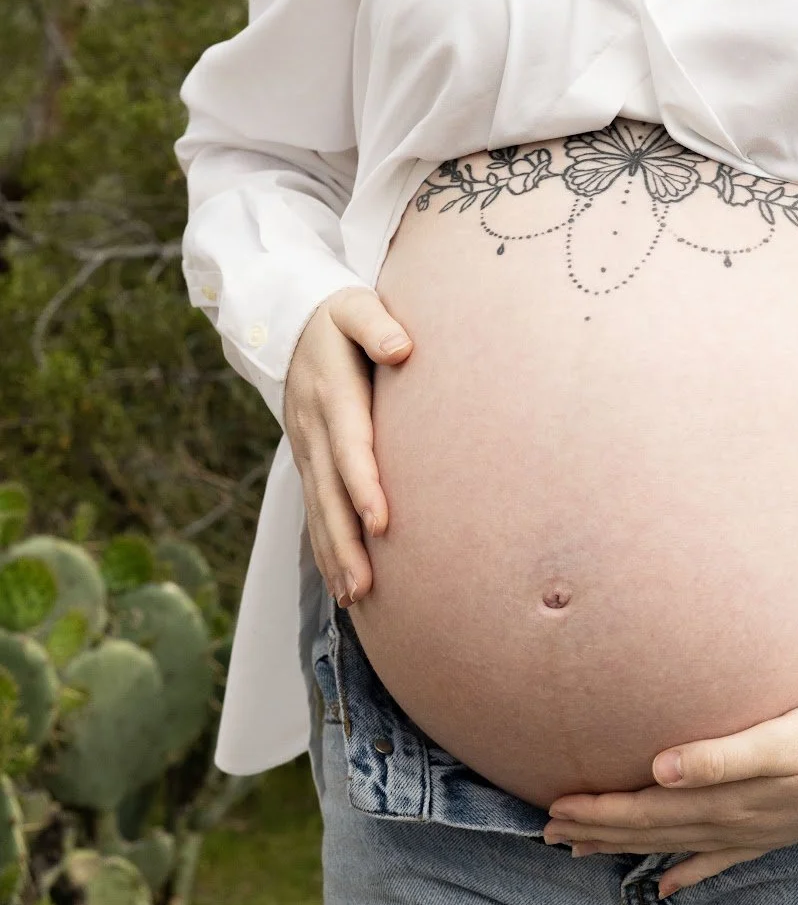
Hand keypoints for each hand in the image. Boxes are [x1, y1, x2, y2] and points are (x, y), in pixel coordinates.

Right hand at [283, 286, 412, 605]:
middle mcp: (314, 428)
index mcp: (332, 394)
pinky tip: (341, 583)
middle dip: (345, 542)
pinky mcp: (308, 461)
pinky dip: (325, 547)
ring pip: (318, 509)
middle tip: (365, 587)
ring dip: (334, 556)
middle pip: (329, 493)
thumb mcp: (355, 306)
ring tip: (354, 598)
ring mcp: (306, 448)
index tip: (381, 522)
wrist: (289, 322)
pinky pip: (315, 509)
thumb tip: (402, 347)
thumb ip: (376, 324)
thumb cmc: (337, 315)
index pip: (349, 446)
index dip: (362, 484)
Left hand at [543, 700, 797, 899]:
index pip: (643, 809)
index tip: (552, 809)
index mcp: (722, 797)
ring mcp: (751, 831)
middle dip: (597, 830)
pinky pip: (716, 860)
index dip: (596, 810)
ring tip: (582, 851)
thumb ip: (716, 756)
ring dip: (627, 847)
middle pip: (649, 831)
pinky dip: (686, 873)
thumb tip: (657, 770)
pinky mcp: (771, 832)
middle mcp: (730, 821)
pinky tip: (665, 888)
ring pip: (673, 845)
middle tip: (547, 832)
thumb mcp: (776, 740)